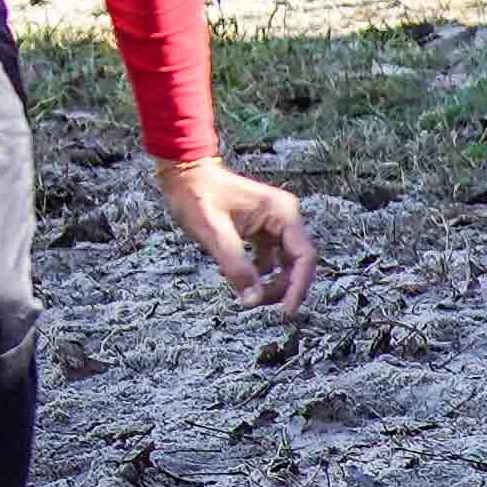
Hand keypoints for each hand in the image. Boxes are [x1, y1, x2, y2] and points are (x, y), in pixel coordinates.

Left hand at [156, 156, 315, 311]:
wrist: (183, 174)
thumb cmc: (197, 195)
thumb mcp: (214, 233)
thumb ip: (236, 266)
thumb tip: (252, 299)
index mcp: (282, 213)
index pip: (304, 257)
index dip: (298, 287)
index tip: (286, 312)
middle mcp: (284, 217)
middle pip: (297, 263)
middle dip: (282, 288)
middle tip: (256, 303)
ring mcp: (274, 223)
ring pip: (284, 263)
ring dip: (271, 283)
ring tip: (248, 294)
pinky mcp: (261, 229)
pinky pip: (270, 258)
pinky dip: (259, 273)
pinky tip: (241, 279)